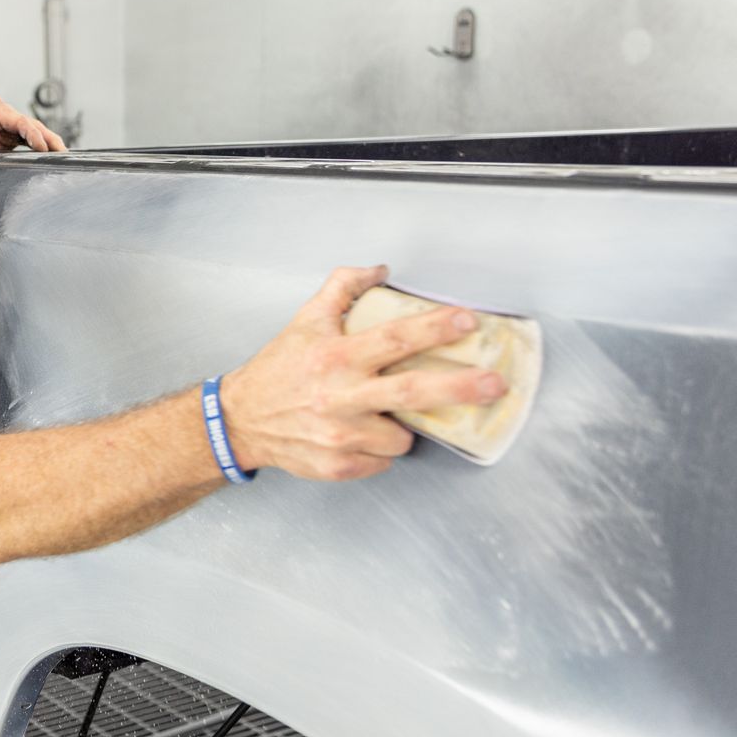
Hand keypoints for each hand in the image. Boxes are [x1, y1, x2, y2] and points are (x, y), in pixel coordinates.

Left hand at [0, 96, 65, 157]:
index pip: (18, 120)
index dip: (32, 133)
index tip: (42, 147)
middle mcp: (3, 116)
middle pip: (31, 125)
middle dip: (48, 138)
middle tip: (64, 152)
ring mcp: (6, 128)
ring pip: (32, 134)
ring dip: (47, 144)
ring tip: (63, 157)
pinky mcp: (5, 139)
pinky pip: (25, 143)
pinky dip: (37, 150)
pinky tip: (48, 159)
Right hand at [218, 266, 506, 480]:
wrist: (242, 420)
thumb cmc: (279, 369)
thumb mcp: (306, 319)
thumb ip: (343, 288)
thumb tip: (381, 269)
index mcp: (336, 357)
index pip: (395, 338)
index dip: (436, 329)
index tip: (468, 322)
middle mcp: (340, 397)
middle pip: (413, 392)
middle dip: (461, 388)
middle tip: (495, 384)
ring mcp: (341, 436)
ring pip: (402, 437)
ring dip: (403, 426)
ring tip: (380, 414)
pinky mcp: (340, 466)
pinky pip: (383, 461)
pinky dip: (380, 449)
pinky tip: (360, 434)